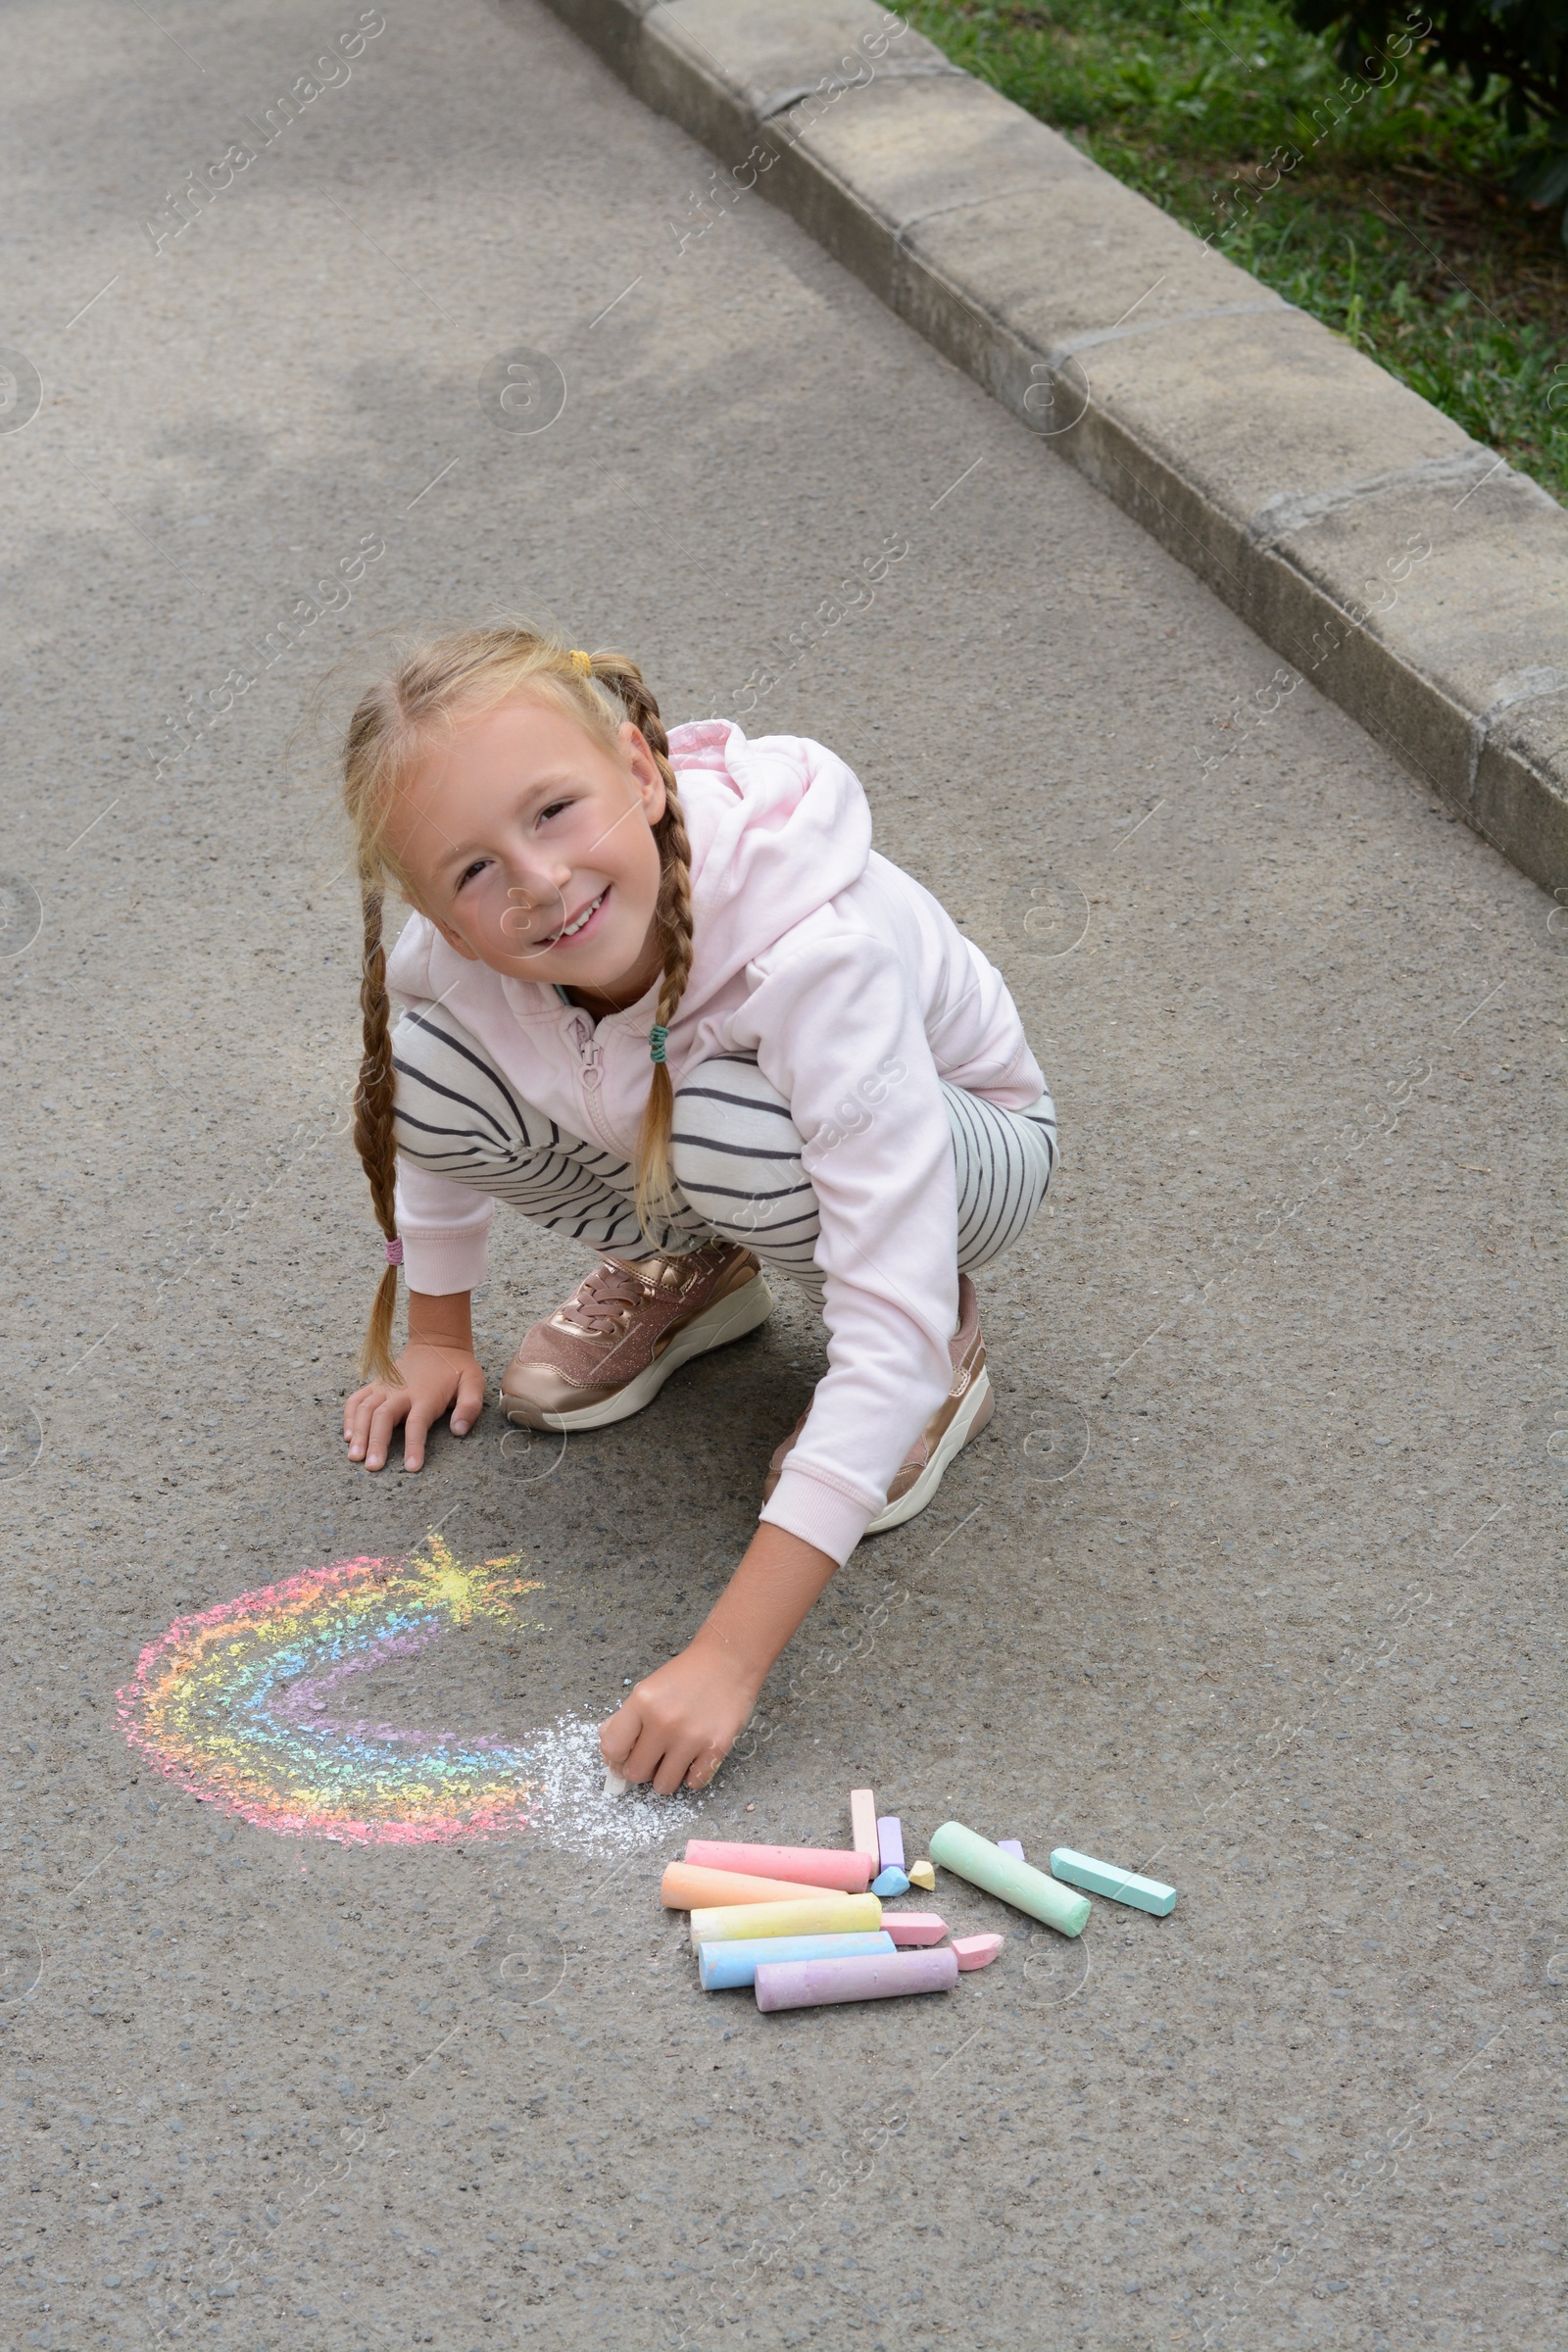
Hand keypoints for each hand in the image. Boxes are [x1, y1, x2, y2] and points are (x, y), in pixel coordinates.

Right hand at [342, 1342, 484, 1471]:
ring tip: (354, 1457)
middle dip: (376, 1443)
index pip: (417, 1424)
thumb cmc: (456, 1367)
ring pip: (365, 1409)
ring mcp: (385, 1387)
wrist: (436, 1341)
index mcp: (426, 1395)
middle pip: (383, 1417)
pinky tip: (348, 1436)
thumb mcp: (473, 1382)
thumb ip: (469, 1406)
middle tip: (372, 1467)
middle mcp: (401, 1391)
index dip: (414, 1446)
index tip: (412, 1468)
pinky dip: (349, 1417)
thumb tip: (459, 1430)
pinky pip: (356, 1400)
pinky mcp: (375, 1384)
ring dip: (358, 1433)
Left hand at [600, 1634, 762, 1794]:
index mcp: (642, 1703)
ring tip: (672, 1760)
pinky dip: (691, 1776)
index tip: (625, 1756)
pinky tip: (693, 1758)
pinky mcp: (716, 1748)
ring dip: (665, 1777)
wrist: (728, 1661)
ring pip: (663, 1786)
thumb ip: (624, 1718)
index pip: (612, 1749)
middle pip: (635, 1773)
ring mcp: (691, 1737)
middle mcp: (664, 1722)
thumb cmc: (685, 1675)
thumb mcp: (648, 1688)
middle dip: (640, 1769)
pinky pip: (694, 1783)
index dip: (615, 1757)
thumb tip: (608, 1748)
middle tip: (652, 1757)